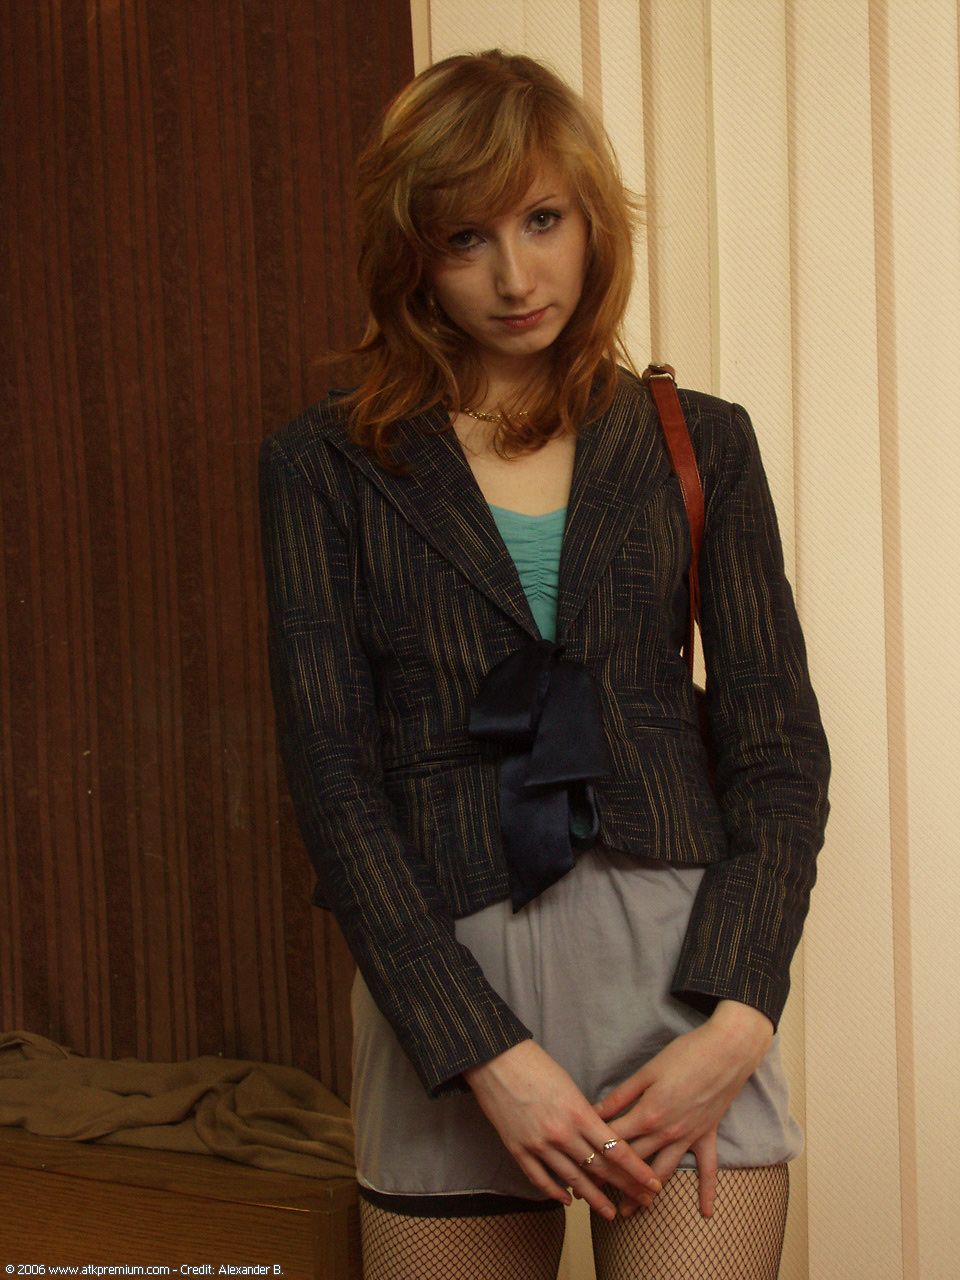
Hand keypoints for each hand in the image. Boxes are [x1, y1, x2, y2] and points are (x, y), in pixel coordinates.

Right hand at [464, 1039, 662, 1219]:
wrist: (495, 1060)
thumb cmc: (535, 1064)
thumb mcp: (569, 1085)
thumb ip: (585, 1113)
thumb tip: (599, 1135)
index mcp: (579, 1113)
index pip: (616, 1148)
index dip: (637, 1169)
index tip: (653, 1183)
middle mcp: (562, 1134)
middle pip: (601, 1168)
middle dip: (625, 1187)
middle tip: (644, 1202)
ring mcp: (539, 1145)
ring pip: (573, 1180)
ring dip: (594, 1198)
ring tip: (609, 1213)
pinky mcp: (518, 1150)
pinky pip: (541, 1179)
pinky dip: (555, 1193)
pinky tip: (567, 1201)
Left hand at [594, 1001, 773, 1216]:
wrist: (727, 1051)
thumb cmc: (684, 1055)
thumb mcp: (647, 1071)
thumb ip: (621, 1095)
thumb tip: (595, 1110)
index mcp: (648, 1114)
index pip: (614, 1139)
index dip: (593, 1151)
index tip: (577, 1163)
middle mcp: (667, 1133)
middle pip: (633, 1161)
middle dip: (611, 1178)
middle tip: (590, 1192)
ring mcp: (688, 1138)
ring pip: (663, 1173)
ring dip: (645, 1194)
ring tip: (628, 1213)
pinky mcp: (707, 1136)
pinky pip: (708, 1169)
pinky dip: (707, 1192)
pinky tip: (706, 1214)